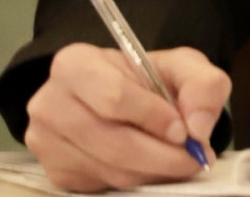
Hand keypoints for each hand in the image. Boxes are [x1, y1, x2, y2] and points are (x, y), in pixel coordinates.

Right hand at [25, 44, 230, 191]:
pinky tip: (151, 167)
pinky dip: (136, 181)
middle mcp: (49, 103)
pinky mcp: (56, 173)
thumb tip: (198, 127)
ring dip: (152, 172)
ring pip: (109, 170)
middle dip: (161, 155)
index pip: (114, 98)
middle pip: (112, 142)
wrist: (119, 98)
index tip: (185, 131)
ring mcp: (47, 142)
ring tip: (178, 161)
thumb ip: (202, 85)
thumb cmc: (147, 78)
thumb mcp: (182, 66)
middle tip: (193, 158)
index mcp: (75, 64)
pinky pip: (102, 186)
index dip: (154, 118)